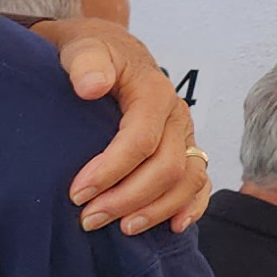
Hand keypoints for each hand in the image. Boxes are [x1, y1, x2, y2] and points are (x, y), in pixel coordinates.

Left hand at [31, 20, 208, 235]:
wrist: (109, 52)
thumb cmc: (92, 53)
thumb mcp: (83, 48)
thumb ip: (86, 62)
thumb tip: (91, 86)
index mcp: (153, 92)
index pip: (140, 139)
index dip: (110, 170)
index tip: (76, 193)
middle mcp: (175, 116)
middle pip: (167, 166)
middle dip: (128, 198)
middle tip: (88, 220)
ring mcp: (184, 136)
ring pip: (188, 180)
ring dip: (157, 209)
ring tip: (121, 229)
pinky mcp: (184, 151)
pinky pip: (200, 183)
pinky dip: (192, 206)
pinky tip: (174, 227)